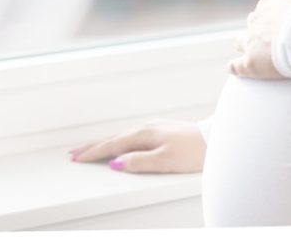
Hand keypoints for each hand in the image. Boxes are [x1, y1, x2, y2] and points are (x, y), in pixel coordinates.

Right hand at [67, 118, 203, 173]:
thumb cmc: (193, 151)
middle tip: (74, 153)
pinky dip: (119, 140)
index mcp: (144, 134)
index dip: (93, 153)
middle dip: (93, 146)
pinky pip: (132, 135)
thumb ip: (138, 162)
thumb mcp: (164, 161)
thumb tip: (115, 163)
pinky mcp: (162, 130)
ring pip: (122, 135)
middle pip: (113, 138)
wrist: (216, 138)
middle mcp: (147, 128)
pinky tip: (120, 143)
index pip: (112, 145)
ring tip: (91, 148)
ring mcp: (155, 127)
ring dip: (105, 142)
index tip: (77, 158)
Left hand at [228, 0, 290, 79]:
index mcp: (272, 3)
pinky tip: (232, 68)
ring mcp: (252, 40)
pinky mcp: (252, 62)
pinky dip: (235, 67)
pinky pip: (237, 66)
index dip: (270, 12)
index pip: (266, 5)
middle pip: (253, 22)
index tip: (275, 17)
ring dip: (244, 44)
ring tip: (249, 51)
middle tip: (266, 34)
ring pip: (242, 42)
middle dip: (257, 26)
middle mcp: (259, 20)